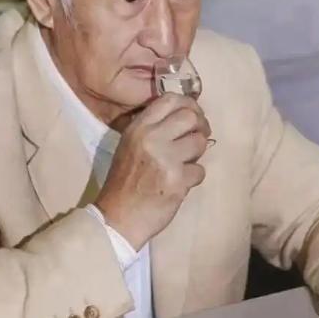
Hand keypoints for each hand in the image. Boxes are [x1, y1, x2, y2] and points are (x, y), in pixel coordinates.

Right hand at [95, 93, 210, 249]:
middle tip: (198, 136)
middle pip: (191, 117)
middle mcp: (152, 138)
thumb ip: (152, 128)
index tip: (194, 114)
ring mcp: (166, 159)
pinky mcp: (178, 181)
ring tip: (186, 161)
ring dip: (198, 152)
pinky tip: (181, 182)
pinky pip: (200, 170)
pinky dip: (194, 177)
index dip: (189, 104)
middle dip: (200, 126)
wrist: (118, 218)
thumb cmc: (124, 181)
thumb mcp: (130, 144)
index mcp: (139, 127)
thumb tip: (184, 114)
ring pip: (200, 142)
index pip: (170, 99)